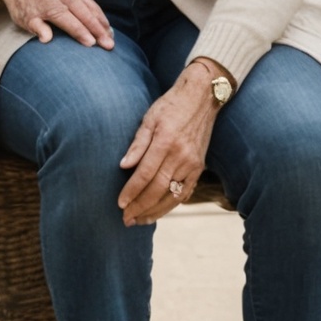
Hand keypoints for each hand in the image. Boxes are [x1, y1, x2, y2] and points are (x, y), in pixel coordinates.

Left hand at [116, 62, 222, 225]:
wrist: (201, 99)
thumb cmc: (170, 106)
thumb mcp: (149, 118)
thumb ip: (137, 144)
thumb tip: (123, 166)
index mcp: (166, 142)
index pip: (145, 174)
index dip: (132, 191)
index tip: (120, 204)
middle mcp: (181, 156)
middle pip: (158, 189)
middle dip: (140, 206)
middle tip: (125, 219)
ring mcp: (193, 164)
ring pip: (173, 195)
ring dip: (155, 211)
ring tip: (139, 221)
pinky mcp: (199, 167)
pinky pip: (185, 192)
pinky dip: (171, 204)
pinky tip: (159, 212)